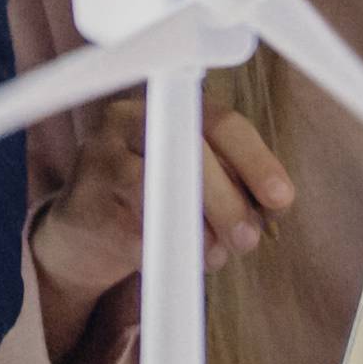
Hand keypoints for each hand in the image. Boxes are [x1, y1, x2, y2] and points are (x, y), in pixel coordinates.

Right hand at [29, 93, 292, 319]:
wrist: (82, 234)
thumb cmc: (152, 202)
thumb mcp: (194, 180)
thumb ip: (233, 181)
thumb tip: (274, 204)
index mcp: (166, 106)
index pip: (220, 122)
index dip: (256, 161)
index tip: (280, 199)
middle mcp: (127, 120)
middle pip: (191, 153)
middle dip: (229, 203)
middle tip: (248, 240)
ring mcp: (100, 158)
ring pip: (163, 190)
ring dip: (201, 232)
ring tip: (214, 255)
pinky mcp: (82, 201)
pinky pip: (137, 227)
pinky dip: (167, 248)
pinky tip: (180, 258)